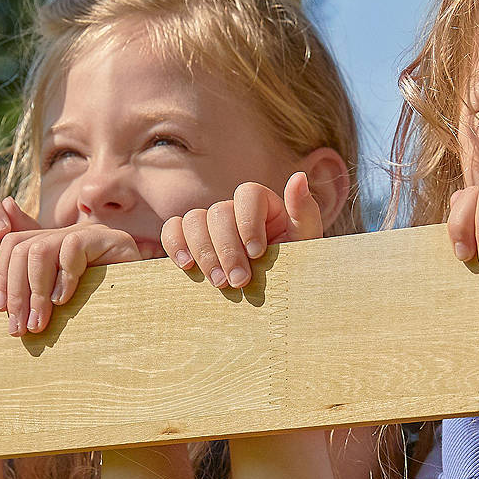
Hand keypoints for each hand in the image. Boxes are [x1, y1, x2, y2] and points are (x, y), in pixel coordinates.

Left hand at [0, 222, 142, 334]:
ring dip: (35, 292)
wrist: (149, 311)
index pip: (13, 245)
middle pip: (21, 247)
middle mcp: (68, 233)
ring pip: (40, 250)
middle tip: (20, 328)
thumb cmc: (102, 311)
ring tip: (40, 323)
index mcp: (54, 244)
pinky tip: (65, 302)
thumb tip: (1, 247)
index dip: (1, 277)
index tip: (1, 311)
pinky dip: (63, 278)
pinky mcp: (109, 238)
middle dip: (16, 291)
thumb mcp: (59, 300)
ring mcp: (89, 233)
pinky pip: (72, 249)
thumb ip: (30, 282)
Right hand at [162, 173, 323, 290]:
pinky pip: (172, 230)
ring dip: (204, 252)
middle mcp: (233, 211)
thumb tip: (298, 178)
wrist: (274, 301)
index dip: (248, 222)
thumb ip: (304, 212)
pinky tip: (187, 266)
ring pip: (193, 220)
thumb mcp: (306, 244)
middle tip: (239, 281)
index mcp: (262, 205)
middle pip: (218, 212)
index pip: (247, 193)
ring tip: (219, 283)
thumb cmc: (293, 270)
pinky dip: (175, 244)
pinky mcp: (189, 241)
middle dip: (227, 249)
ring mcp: (209, 225)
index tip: (257, 253)